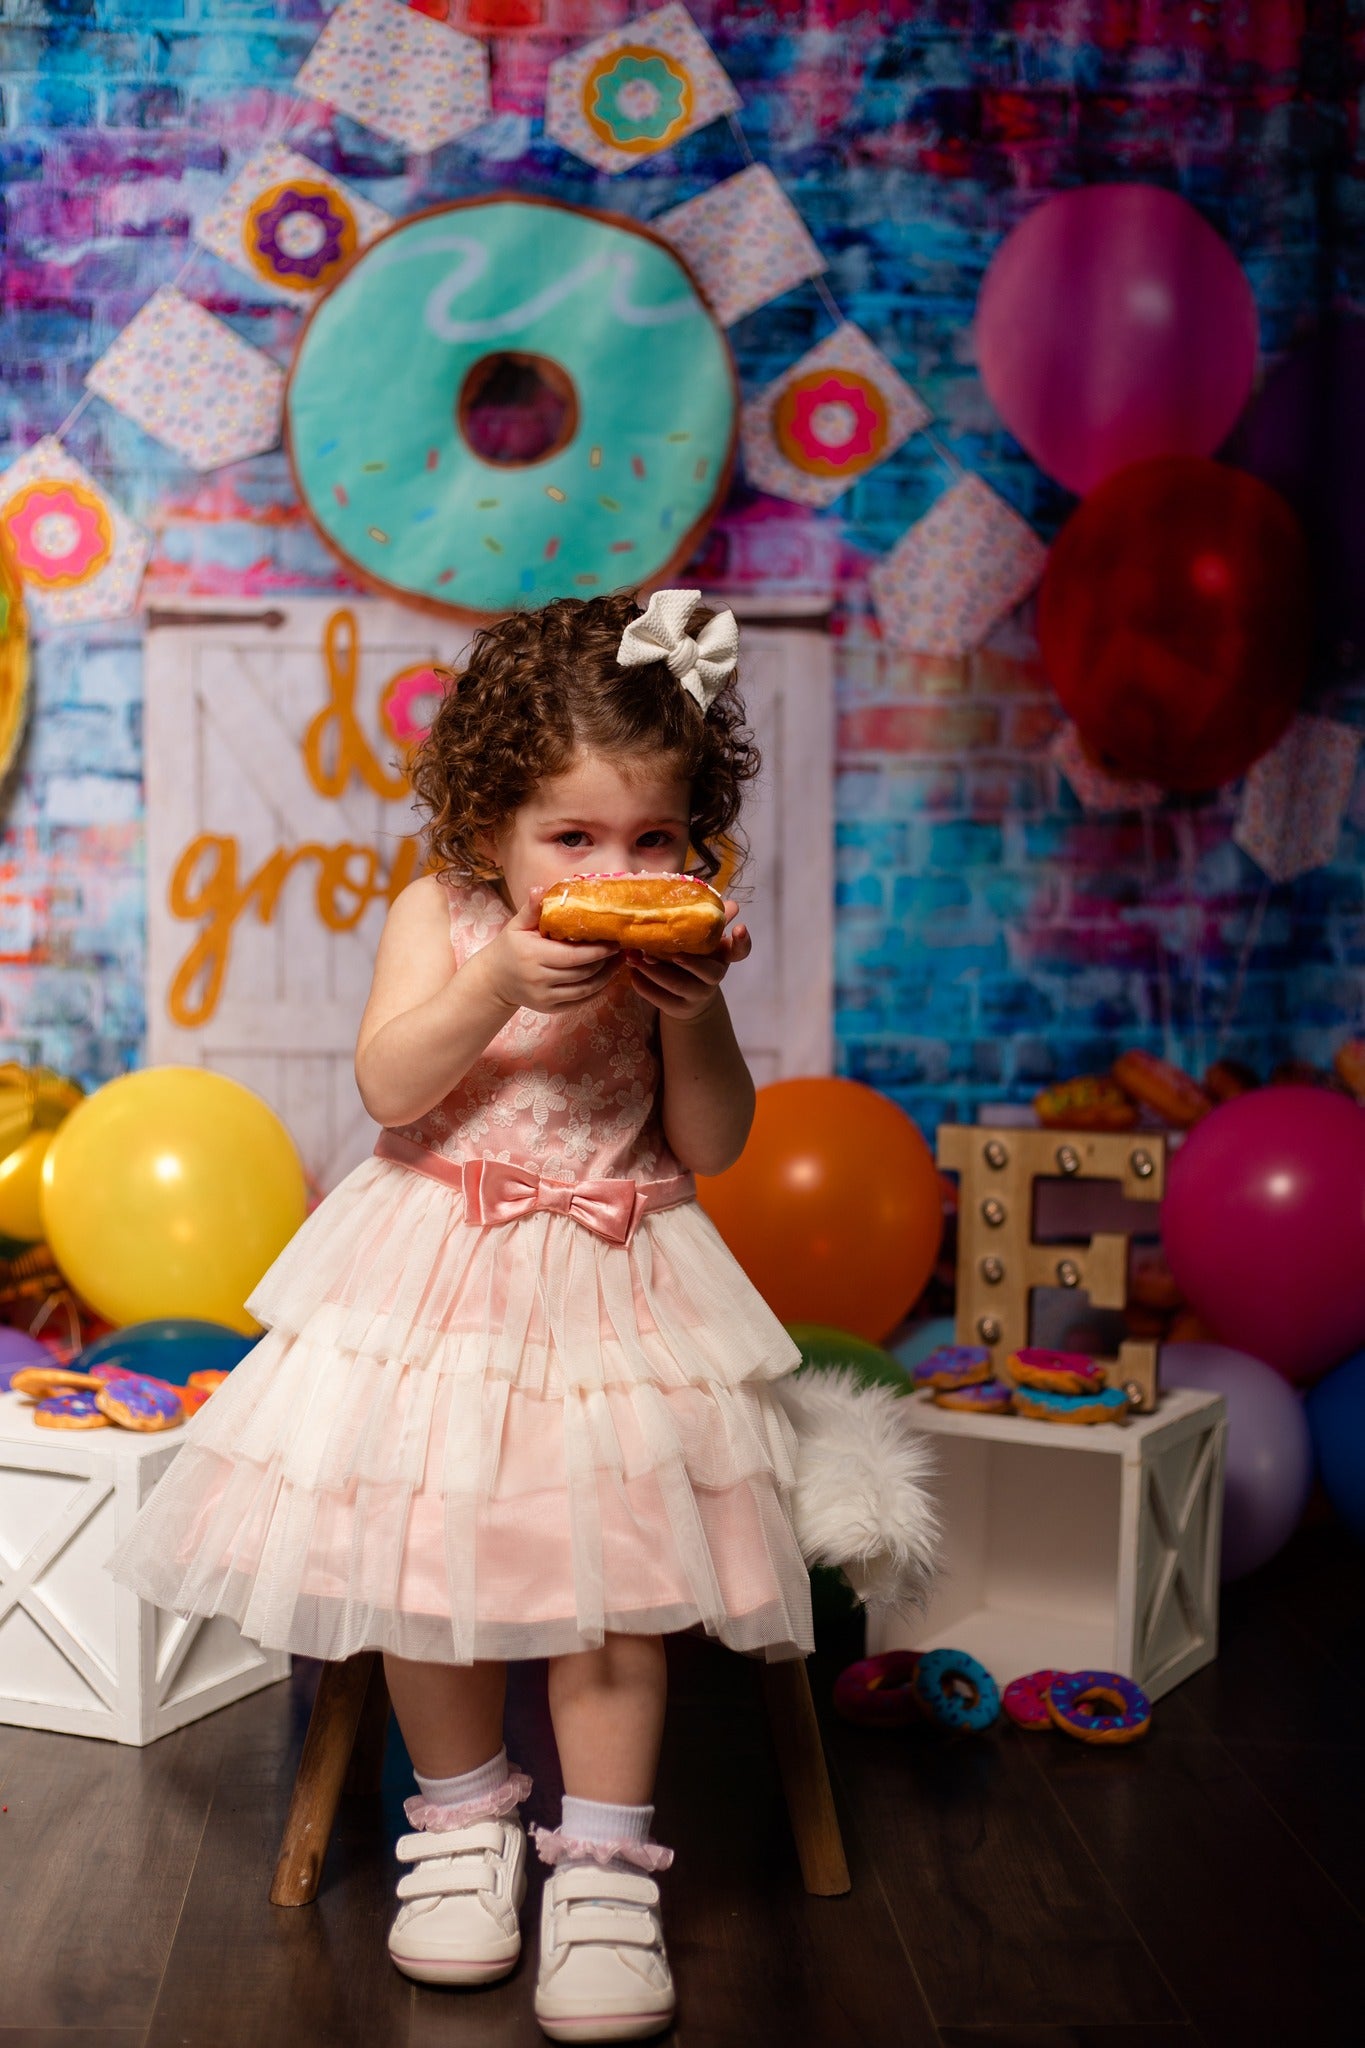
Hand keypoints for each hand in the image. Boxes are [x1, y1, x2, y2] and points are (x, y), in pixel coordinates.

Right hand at [474, 888, 622, 1014]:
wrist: (494, 981)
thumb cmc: (509, 948)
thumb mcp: (517, 926)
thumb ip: (531, 909)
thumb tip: (540, 889)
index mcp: (533, 956)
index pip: (574, 956)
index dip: (598, 950)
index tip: (614, 940)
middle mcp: (540, 979)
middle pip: (584, 973)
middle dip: (606, 961)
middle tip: (621, 948)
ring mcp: (546, 997)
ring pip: (586, 989)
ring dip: (606, 976)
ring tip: (618, 961)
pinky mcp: (550, 1009)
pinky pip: (581, 1001)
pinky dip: (597, 989)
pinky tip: (606, 976)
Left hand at [625, 900, 750, 1022]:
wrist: (689, 999)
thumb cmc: (695, 959)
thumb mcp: (703, 941)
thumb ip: (710, 923)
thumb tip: (729, 902)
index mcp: (722, 957)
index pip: (740, 950)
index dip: (742, 940)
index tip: (740, 927)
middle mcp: (715, 977)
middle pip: (706, 971)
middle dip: (685, 960)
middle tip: (660, 947)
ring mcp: (698, 995)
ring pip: (678, 985)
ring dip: (654, 971)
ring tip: (635, 957)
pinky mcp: (679, 1008)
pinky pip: (661, 999)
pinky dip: (645, 986)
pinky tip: (632, 973)